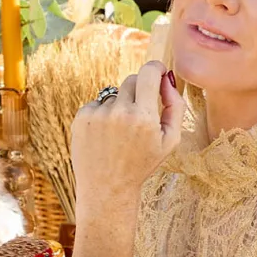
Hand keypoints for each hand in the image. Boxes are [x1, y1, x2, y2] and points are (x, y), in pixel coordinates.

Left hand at [71, 61, 185, 213]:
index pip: (149, 72)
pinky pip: (97, 104)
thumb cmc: (141, 164)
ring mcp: (98, 114)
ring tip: (119, 134)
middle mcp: (119, 112)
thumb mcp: (170, 140)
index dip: (155, 68)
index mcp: (144, 117)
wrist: (106, 188)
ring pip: (114, 94)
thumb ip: (175, 106)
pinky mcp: (81, 118)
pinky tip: (105, 136)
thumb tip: (166, 79)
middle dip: (139, 90)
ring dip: (119, 106)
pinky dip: (102, 115)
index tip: (157, 72)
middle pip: (132, 80)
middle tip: (140, 113)